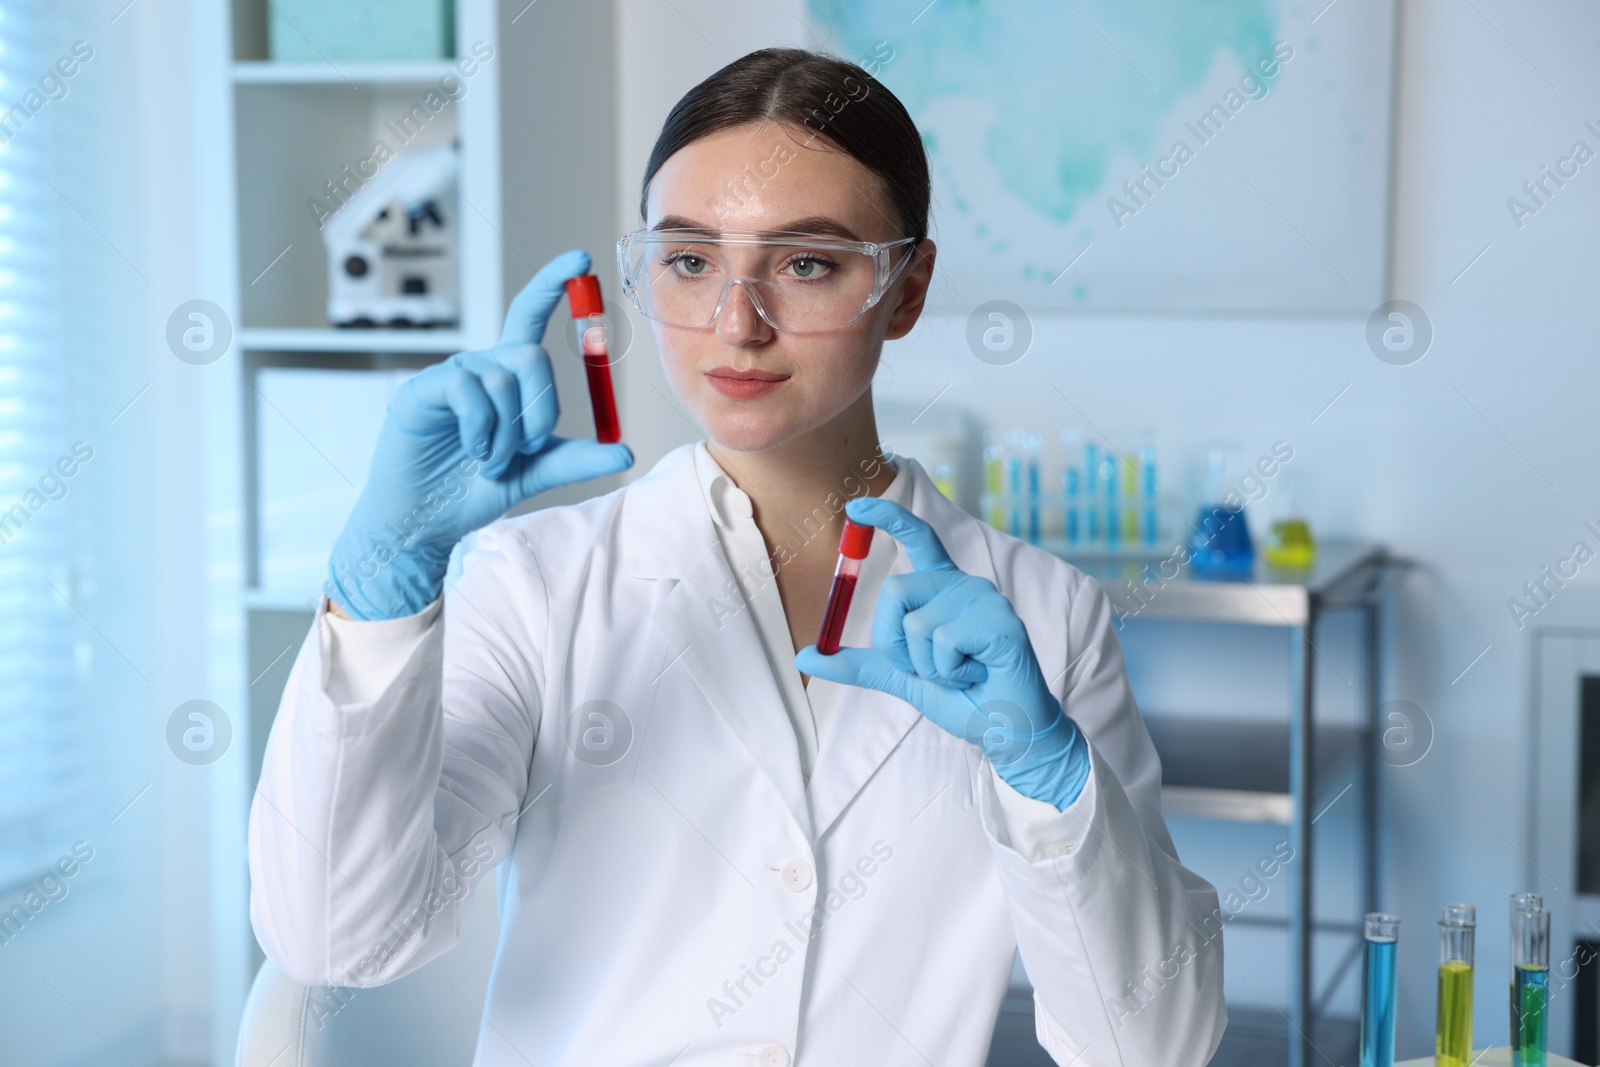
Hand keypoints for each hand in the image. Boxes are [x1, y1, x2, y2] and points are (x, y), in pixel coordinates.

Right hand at [325, 249, 633, 620]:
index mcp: (509, 376)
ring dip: (509, 434)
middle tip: (525, 450)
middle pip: (531, 356)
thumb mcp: (536, 472)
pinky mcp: (423, 390)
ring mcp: (451, 376)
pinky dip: (483, 430)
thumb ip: (577, 459)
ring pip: (504, 380)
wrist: (425, 521)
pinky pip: (469, 391)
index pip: (530, 315)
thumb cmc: (474, 489)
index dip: (553, 285)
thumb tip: (625, 450)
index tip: (582, 259)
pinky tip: (474, 452)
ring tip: (492, 461)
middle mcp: (481, 367)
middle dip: (541, 410)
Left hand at [795, 497, 1089, 809]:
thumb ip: (857, 663)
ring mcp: (986, 599)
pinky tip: (976, 675)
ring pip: (917, 625)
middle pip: (895, 591)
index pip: (918, 538)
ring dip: (927, 666)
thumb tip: (803, 656)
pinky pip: (943, 643)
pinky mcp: (1001, 622)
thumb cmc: (961, 697)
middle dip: (895, 643)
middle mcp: (964, 584)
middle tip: (931, 667)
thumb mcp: (900, 676)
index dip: (888, 517)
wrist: (1004, 729)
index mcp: (943, 588)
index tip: (855, 507)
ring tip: (961, 673)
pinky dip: (949, 673)